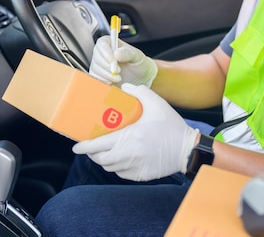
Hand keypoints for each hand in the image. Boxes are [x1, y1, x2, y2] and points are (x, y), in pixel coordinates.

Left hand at [72, 83, 198, 181]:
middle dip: (91, 154)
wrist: (187, 149)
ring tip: (102, 152)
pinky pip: (121, 173)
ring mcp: (134, 167)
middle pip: (100, 159)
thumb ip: (138, 92)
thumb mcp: (156, 103)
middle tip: (88, 147)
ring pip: (110, 167)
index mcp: (129, 137)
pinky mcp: (141, 175)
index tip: (76, 146)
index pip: (98, 146)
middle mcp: (129, 155)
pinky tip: (119, 158)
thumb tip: (123, 88)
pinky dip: (116, 167)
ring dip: (103, 160)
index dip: (83, 147)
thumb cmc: (171, 126)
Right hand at [89, 36, 157, 86]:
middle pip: (97, 57)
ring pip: (95, 69)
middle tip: (119, 71)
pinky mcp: (98, 76)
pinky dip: (103, 81)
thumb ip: (127, 53)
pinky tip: (112, 82)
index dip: (106, 53)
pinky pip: (95, 78)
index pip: (102, 44)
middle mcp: (102, 53)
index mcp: (111, 43)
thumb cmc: (139, 64)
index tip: (113, 62)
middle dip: (107, 66)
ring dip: (107, 75)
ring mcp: (99, 65)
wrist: (140, 78)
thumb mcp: (137, 56)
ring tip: (119, 78)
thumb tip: (116, 53)